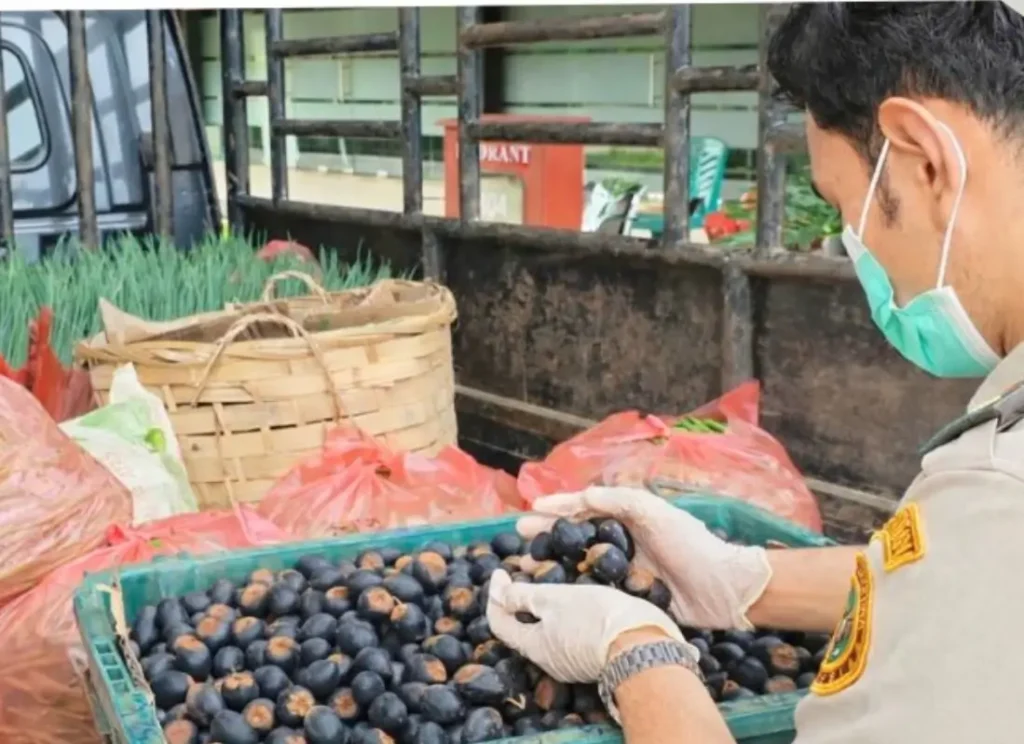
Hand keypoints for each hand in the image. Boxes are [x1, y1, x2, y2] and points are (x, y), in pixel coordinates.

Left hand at [486, 569, 688, 683]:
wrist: (646, 645)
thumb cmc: (595, 617)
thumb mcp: (554, 600)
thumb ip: (523, 596)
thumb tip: (497, 592)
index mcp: (534, 648)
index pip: (500, 624)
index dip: (495, 596)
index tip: (500, 571)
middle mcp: (550, 662)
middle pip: (523, 631)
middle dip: (520, 603)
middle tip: (525, 574)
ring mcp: (574, 663)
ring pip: (549, 633)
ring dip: (545, 609)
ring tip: (553, 582)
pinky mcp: (597, 659)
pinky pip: (571, 636)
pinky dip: (566, 617)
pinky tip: (579, 599)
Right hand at [518, 486, 771, 629]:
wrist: (724, 589)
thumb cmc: (692, 545)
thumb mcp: (656, 513)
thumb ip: (620, 500)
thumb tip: (583, 494)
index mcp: (628, 516)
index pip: (585, 507)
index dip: (558, 506)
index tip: (531, 508)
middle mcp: (622, 540)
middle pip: (576, 533)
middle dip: (546, 531)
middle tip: (518, 534)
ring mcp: (624, 569)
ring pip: (580, 561)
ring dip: (553, 560)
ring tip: (525, 563)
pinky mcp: (628, 595)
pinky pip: (594, 589)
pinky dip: (572, 588)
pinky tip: (552, 592)